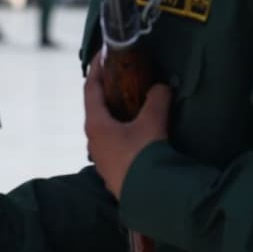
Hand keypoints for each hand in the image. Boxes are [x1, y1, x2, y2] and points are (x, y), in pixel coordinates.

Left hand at [83, 60, 171, 197]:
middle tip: (124, 75)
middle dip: (109, 89)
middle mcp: (93, 139)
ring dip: (118, 111)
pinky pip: (115, 140)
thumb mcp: (152, 122)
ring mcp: (102, 156)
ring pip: (106, 125)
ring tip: (136, 100)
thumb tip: (162, 87)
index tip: (103, 54)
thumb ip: (157, 99)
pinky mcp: (114, 169)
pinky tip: (141, 128)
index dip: (96, 68)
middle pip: (97, 106)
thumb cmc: (143, 156)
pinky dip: (124, 128)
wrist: (148, 198)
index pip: (90, 88)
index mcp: (95, 124)